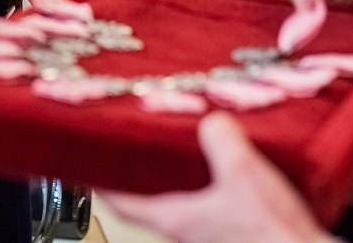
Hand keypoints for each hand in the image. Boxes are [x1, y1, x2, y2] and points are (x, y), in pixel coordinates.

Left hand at [102, 114, 334, 242]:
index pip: (120, 200)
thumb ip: (221, 139)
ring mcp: (211, 232)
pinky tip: (227, 164)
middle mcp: (187, 230)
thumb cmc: (270, 235)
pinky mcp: (237, 231)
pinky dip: (210, 181)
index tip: (82, 166)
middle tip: (132, 143)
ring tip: (180, 145)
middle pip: (149, 198)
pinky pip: (212, 202)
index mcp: (174, 218)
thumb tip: (212, 121)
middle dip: (140, 172)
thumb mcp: (242, 173)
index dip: (99, 181)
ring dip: (178, 176)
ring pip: (182, 200)